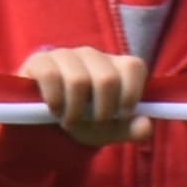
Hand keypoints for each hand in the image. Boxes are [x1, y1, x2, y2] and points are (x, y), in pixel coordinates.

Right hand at [21, 44, 147, 147]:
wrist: (44, 126)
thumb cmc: (84, 122)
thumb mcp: (109, 131)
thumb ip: (131, 129)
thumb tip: (146, 125)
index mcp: (116, 67)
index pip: (134, 67)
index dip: (131, 94)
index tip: (122, 115)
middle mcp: (93, 55)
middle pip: (107, 78)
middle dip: (102, 111)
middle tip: (94, 126)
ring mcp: (65, 55)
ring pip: (79, 79)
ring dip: (76, 111)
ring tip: (71, 123)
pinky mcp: (40, 60)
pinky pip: (51, 76)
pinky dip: (56, 101)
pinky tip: (55, 111)